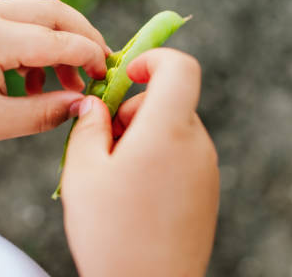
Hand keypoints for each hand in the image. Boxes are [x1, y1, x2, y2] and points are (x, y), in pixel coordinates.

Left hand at [0, 0, 108, 169]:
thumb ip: (47, 111)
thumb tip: (83, 105)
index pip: (60, 39)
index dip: (91, 57)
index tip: (108, 78)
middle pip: (55, 11)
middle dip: (83, 37)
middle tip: (99, 68)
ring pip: (39, 14)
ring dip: (60, 42)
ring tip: (66, 84)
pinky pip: (19, 22)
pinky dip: (37, 46)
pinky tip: (35, 81)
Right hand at [61, 48, 218, 276]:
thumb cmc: (112, 232)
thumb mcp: (83, 171)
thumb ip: (88, 125)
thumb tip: (94, 104)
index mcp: (168, 131)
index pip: (180, 67)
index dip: (153, 59)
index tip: (126, 74)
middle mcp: (196, 144)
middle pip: (169, 100)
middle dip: (133, 109)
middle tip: (102, 142)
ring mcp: (207, 169)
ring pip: (173, 128)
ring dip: (143, 136)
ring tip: (114, 175)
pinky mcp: (207, 191)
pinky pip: (182, 155)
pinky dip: (158, 157)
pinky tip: (134, 192)